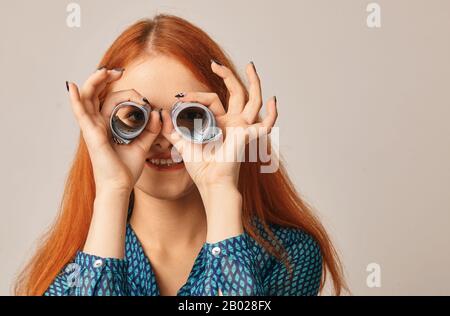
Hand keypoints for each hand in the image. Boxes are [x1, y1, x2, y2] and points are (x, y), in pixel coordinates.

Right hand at [66, 68, 161, 192]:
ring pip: (89, 97)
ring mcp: (93, 127)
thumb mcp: (143, 144)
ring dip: (95, 82)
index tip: (143, 97)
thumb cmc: (126, 168)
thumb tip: (158, 113)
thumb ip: (152, 129)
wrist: (120, 185)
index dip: (123, 90)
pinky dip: (75, 99)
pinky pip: (80, 113)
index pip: (111, 100)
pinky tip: (72, 87)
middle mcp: (98, 123)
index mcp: (108, 125)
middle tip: (118, 72)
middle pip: (97, 94)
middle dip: (105, 79)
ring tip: (105, 72)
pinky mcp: (91, 133)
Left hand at [160, 61, 277, 190]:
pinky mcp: (248, 135)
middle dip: (228, 76)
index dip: (195, 95)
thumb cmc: (200, 167)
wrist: (210, 182)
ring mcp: (242, 127)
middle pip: (236, 93)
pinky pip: (267, 124)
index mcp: (218, 122)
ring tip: (250, 66)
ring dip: (254, 82)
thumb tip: (161, 113)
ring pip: (253, 100)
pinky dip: (272, 114)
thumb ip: (172, 129)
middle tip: (215, 64)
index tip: (180, 97)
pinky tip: (273, 100)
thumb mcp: (182, 143)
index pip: (211, 99)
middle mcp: (232, 122)